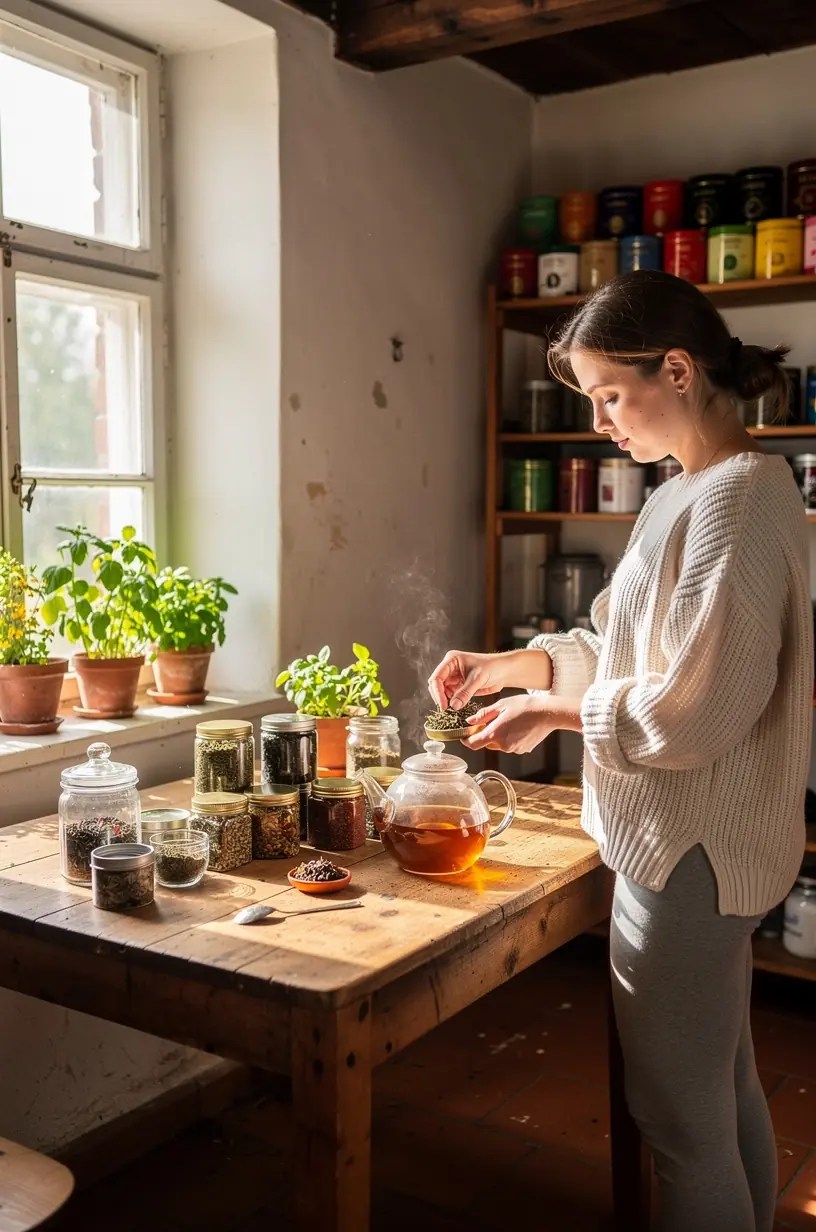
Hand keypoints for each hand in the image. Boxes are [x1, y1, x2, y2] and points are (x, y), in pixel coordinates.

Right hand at [428, 648, 552, 710]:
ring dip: (445, 700)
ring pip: (442, 692)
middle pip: (436, 685)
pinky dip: (452, 703)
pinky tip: (457, 707)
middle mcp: (450, 668)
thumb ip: (465, 693)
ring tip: (452, 709)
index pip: (437, 677)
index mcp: (451, 660)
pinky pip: (451, 696)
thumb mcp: (478, 679)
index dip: (437, 692)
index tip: (443, 705)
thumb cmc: (493, 667)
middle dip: (440, 697)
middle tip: (446, 709)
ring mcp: (454, 677)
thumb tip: (453, 706)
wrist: (504, 671)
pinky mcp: (459, 686)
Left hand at [462, 693, 581, 753]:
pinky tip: (518, 726)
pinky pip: (511, 745)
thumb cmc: (526, 706)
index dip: (466, 741)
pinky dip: (510, 738)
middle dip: (486, 734)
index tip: (464, 736)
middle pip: (487, 743)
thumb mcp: (501, 706)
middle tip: (492, 721)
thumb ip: (483, 715)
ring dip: (499, 736)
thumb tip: (470, 722)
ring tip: (509, 721)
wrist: (548, 713)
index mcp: (495, 734)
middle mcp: (504, 745)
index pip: (473, 744)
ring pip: (499, 744)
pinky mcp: (523, 750)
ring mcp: (514, 749)